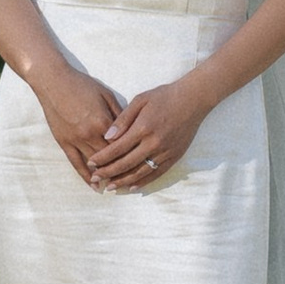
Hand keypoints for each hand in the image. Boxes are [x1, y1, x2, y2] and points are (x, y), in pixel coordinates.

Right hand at [35, 65, 125, 187]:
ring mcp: (75, 140)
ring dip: (105, 176)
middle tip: (131, 181)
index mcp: (103, 122)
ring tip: (115, 186)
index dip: (131, 156)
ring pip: (93, 164)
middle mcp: (89, 134)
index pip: (121, 146)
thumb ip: (119, 115)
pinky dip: (85, 176)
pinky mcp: (64, 142)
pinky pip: (75, 163)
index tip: (140, 165)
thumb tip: (131, 131)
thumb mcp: (106, 95)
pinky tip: (93, 185)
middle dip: (120, 170)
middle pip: (109, 158)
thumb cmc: (83, 85)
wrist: (55, 82)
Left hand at [91, 79, 205, 187]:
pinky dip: (143, 182)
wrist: (193, 100)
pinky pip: (156, 174)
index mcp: (143, 127)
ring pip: (140, 172)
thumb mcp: (140, 100)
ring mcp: (165, 152)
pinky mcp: (174, 157)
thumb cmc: (164, 96)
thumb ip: (123, 119)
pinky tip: (132, 187)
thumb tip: (107, 136)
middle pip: (126, 163)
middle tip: (95, 178)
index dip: (103, 158)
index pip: (117, 148)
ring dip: (123, 181)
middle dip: (108, 172)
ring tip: (110, 186)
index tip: (91, 163)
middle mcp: (154, 143)